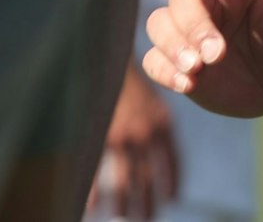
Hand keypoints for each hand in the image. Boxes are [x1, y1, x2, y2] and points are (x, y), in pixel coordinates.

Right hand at [85, 64, 179, 220]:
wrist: (106, 56)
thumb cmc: (128, 81)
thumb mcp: (151, 99)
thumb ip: (156, 124)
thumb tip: (159, 151)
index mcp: (162, 123)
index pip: (172, 161)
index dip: (171, 181)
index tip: (172, 199)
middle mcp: (144, 132)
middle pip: (148, 178)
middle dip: (147, 203)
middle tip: (147, 219)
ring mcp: (120, 136)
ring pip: (124, 181)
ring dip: (123, 204)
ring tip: (122, 219)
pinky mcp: (98, 135)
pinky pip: (95, 172)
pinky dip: (92, 193)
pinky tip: (89, 209)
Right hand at [142, 0, 262, 119]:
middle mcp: (210, 1)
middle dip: (194, 27)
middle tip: (217, 55)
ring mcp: (191, 32)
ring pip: (159, 24)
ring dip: (173, 46)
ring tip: (197, 69)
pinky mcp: (180, 62)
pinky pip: (154, 60)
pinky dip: (164, 71)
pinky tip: (188, 84)